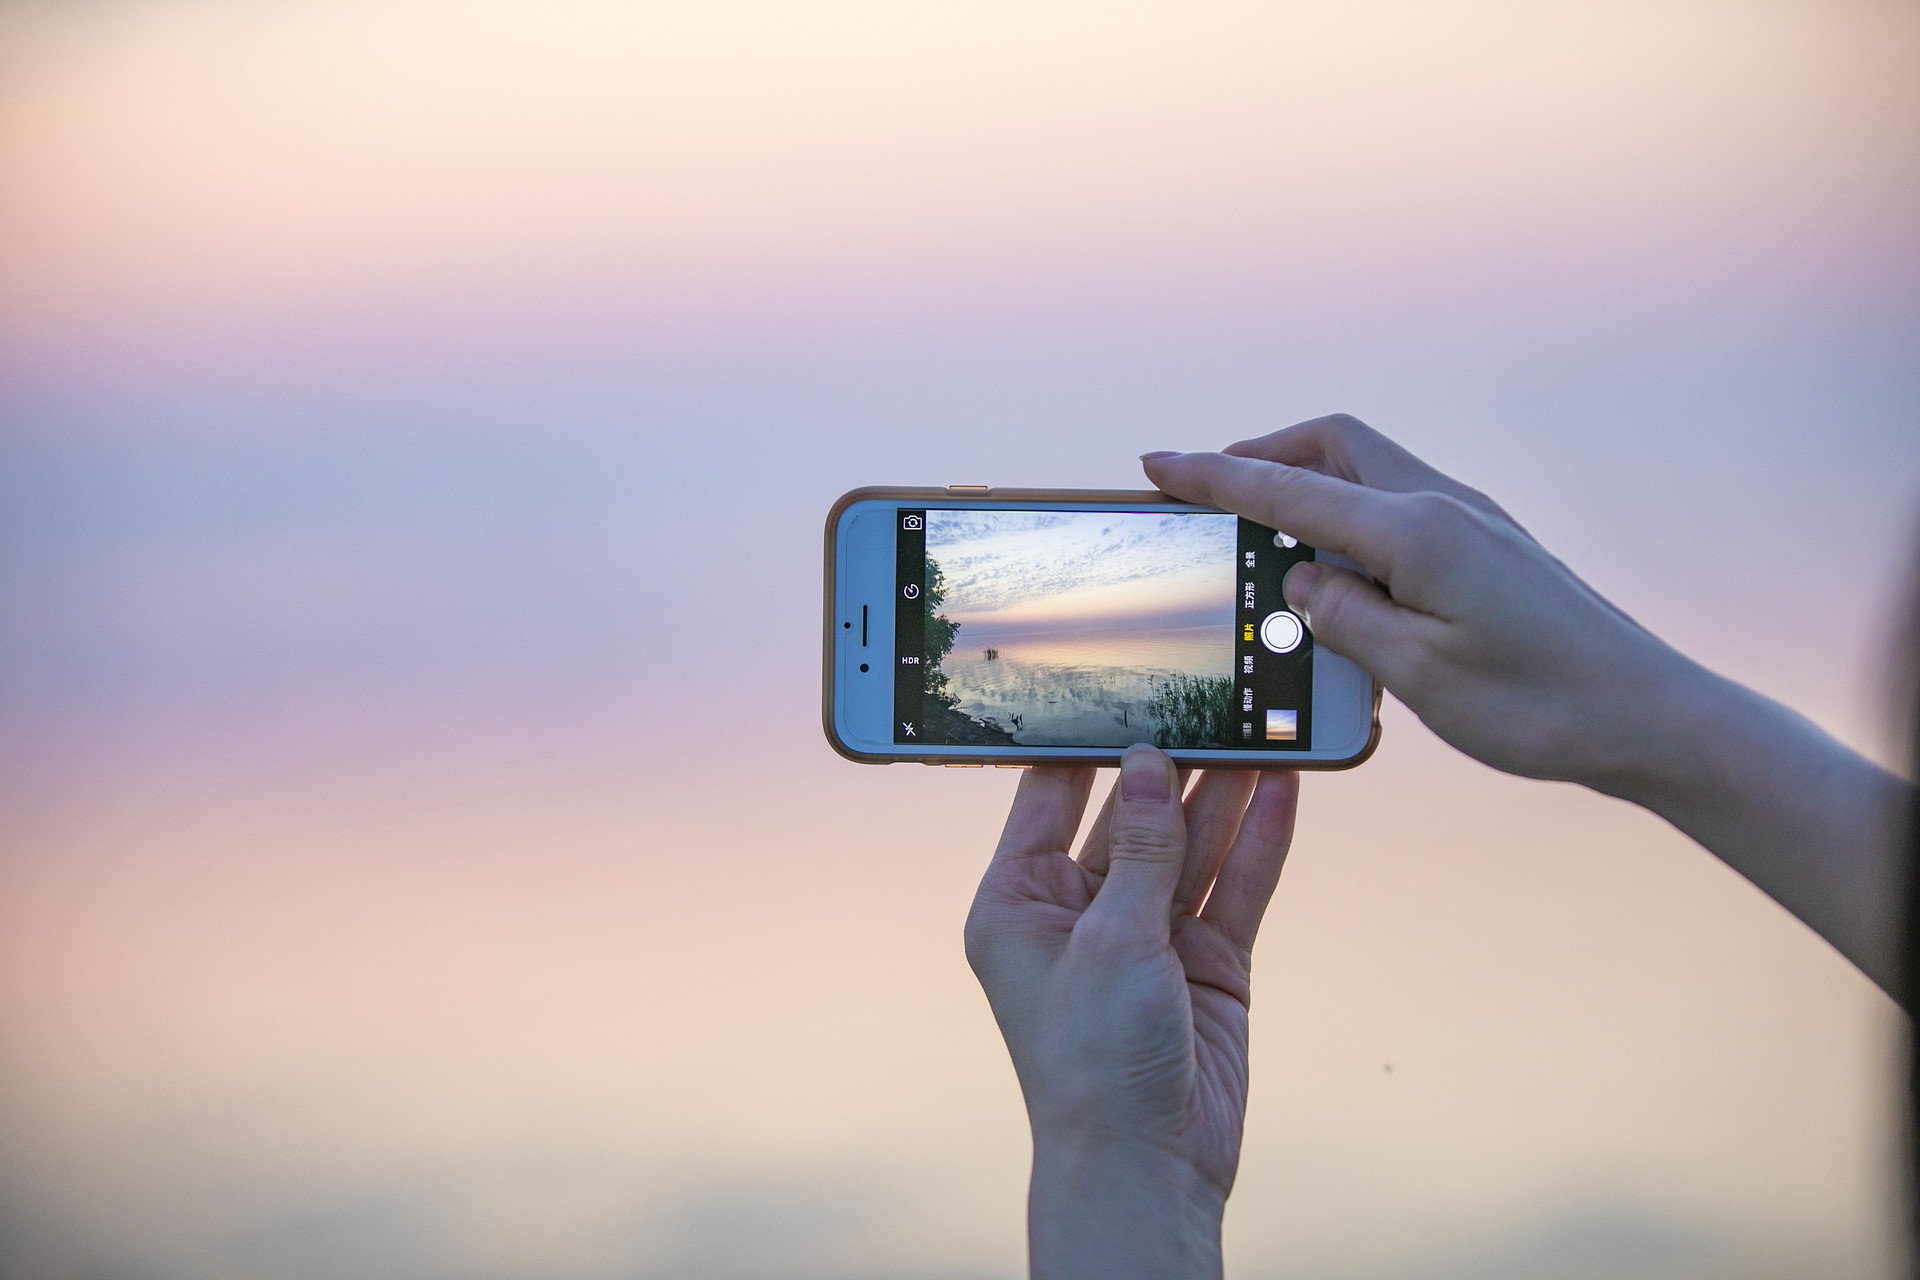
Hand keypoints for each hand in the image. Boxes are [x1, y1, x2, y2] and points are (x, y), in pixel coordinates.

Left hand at [965, 747, 1298, 1279]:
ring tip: (1259, 727)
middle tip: (1207, 698)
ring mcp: (1147, 937)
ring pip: (1190, 847)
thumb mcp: (1109, 939)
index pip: (1049, 798)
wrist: (1147, 1167)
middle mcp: (1079, 913)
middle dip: (1171, 764)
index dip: (1085, 744)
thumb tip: (1148, 765)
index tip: (1115, 684)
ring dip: (1224, 793)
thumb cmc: (1091, 1062)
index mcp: (1018, 902)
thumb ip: (1140, 848)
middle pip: (1130, 818)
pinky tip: (1281, 788)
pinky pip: (1233, 887)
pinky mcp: (1206, 964)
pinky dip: (1258, 841)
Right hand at [1146, 414, 1684, 792]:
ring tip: (1265, 538)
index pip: (1289, 491)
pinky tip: (1339, 575)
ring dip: (1307, 486)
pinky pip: (1398, 507)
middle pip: (1332, 445)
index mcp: (1417, 533)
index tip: (1157, 465)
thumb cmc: (1541, 705)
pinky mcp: (1490, 546)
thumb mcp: (1420, 674)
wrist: (1651, 715)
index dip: (1215, 477)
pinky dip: (1349, 518)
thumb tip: (1298, 580)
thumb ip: (1343, 619)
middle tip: (1211, 489)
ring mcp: (1473, 521)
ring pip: (1367, 470)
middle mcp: (1445, 507)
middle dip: (1263, 455)